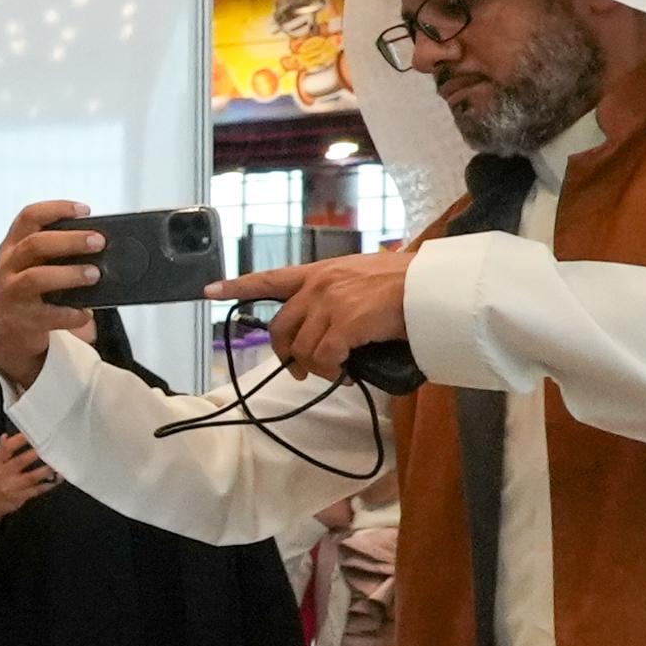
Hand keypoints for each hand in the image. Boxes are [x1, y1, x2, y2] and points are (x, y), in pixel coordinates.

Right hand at [0, 201, 103, 391]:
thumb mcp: (36, 267)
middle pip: (35, 244)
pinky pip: (47, 315)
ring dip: (69, 274)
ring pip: (36, 278)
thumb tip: (102, 247)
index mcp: (13, 248)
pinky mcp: (19, 319)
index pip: (28, 218)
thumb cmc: (31, 294)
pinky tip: (85, 313)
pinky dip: (70, 314)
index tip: (84, 210)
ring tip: (94, 275)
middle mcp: (7, 267)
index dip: (56, 209)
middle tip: (99, 242)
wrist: (10, 336)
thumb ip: (59, 255)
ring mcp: (10, 293)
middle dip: (70, 241)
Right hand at [0, 431, 59, 523]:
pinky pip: (35, 490)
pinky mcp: (19, 498)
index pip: (5, 449)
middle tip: (48, 446)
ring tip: (56, 463)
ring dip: (45, 470)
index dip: (18, 440)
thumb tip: (6, 436)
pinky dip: (46, 485)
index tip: (30, 434)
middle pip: (20, 462)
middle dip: (34, 454)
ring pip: (31, 477)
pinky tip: (56, 479)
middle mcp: (0, 476)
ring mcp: (11, 488)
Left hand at [212, 245, 417, 382]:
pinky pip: (324, 358)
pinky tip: (345, 372)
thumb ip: (339, 296)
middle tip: (299, 370)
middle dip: (285, 354)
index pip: (271, 278)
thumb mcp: (364, 278)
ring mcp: (330, 304)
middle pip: (280, 328)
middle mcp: (318, 286)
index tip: (210, 290)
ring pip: (302, 348)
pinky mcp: (345, 324)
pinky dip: (332, 371)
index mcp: (320, 273)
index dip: (238, 286)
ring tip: (335, 371)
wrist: (434, 285)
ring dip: (315, 367)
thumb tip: (332, 329)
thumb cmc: (408, 283)